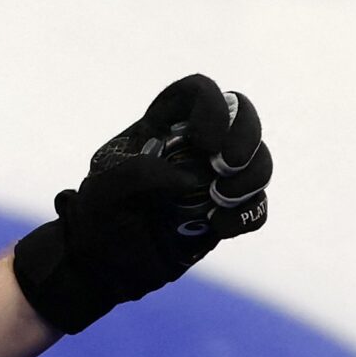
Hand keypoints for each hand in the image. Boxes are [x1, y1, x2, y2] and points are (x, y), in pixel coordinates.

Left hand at [12, 75, 271, 334]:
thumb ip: (138, 174)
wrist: (102, 263)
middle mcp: (193, 147)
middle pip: (241, 118)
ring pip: (257, 162)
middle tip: (226, 165)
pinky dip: (248, 214)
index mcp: (160, 128)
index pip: (197, 93)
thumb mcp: (102, 190)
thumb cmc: (97, 216)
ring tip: (218, 200)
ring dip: (250, 179)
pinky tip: (218, 227)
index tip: (205, 140)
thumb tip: (190, 177)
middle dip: (245, 137)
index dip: (212, 107)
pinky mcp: (224, 213)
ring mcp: (213, 179)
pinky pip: (255, 206)